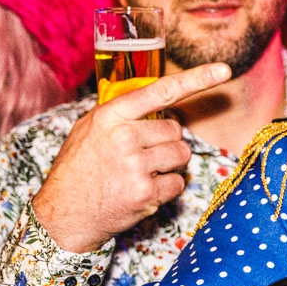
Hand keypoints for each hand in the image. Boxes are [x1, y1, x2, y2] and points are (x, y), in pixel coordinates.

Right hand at [31, 63, 231, 252]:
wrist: (63, 215)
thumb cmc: (80, 168)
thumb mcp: (89, 130)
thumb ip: (122, 113)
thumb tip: (160, 97)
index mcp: (110, 116)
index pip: (161, 91)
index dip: (196, 79)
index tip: (223, 70)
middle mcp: (124, 137)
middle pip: (176, 130)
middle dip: (165, 142)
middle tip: (140, 156)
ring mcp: (136, 166)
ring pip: (182, 155)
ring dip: (169, 165)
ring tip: (139, 173)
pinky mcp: (146, 193)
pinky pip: (178, 183)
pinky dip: (166, 189)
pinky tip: (141, 191)